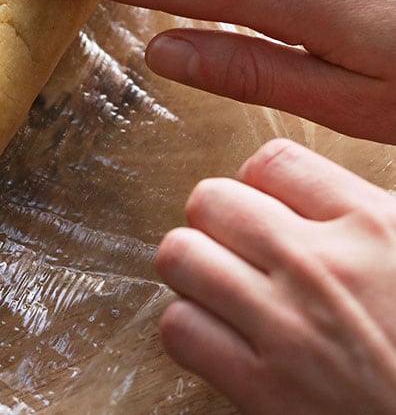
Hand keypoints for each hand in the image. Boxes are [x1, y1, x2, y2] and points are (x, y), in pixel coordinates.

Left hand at [154, 138, 395, 414]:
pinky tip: (221, 337)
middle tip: (236, 248)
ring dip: (194, 270)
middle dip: (216, 220)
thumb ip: (368, 215)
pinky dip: (190, 329)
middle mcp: (322, 266)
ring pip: (181, 256)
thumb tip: (312, 194)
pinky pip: (181, 329)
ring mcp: (289, 328)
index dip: (258, 183)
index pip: (273, 161)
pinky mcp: (265, 392)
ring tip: (220, 287)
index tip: (266, 207)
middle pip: (211, 200)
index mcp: (373, 225)